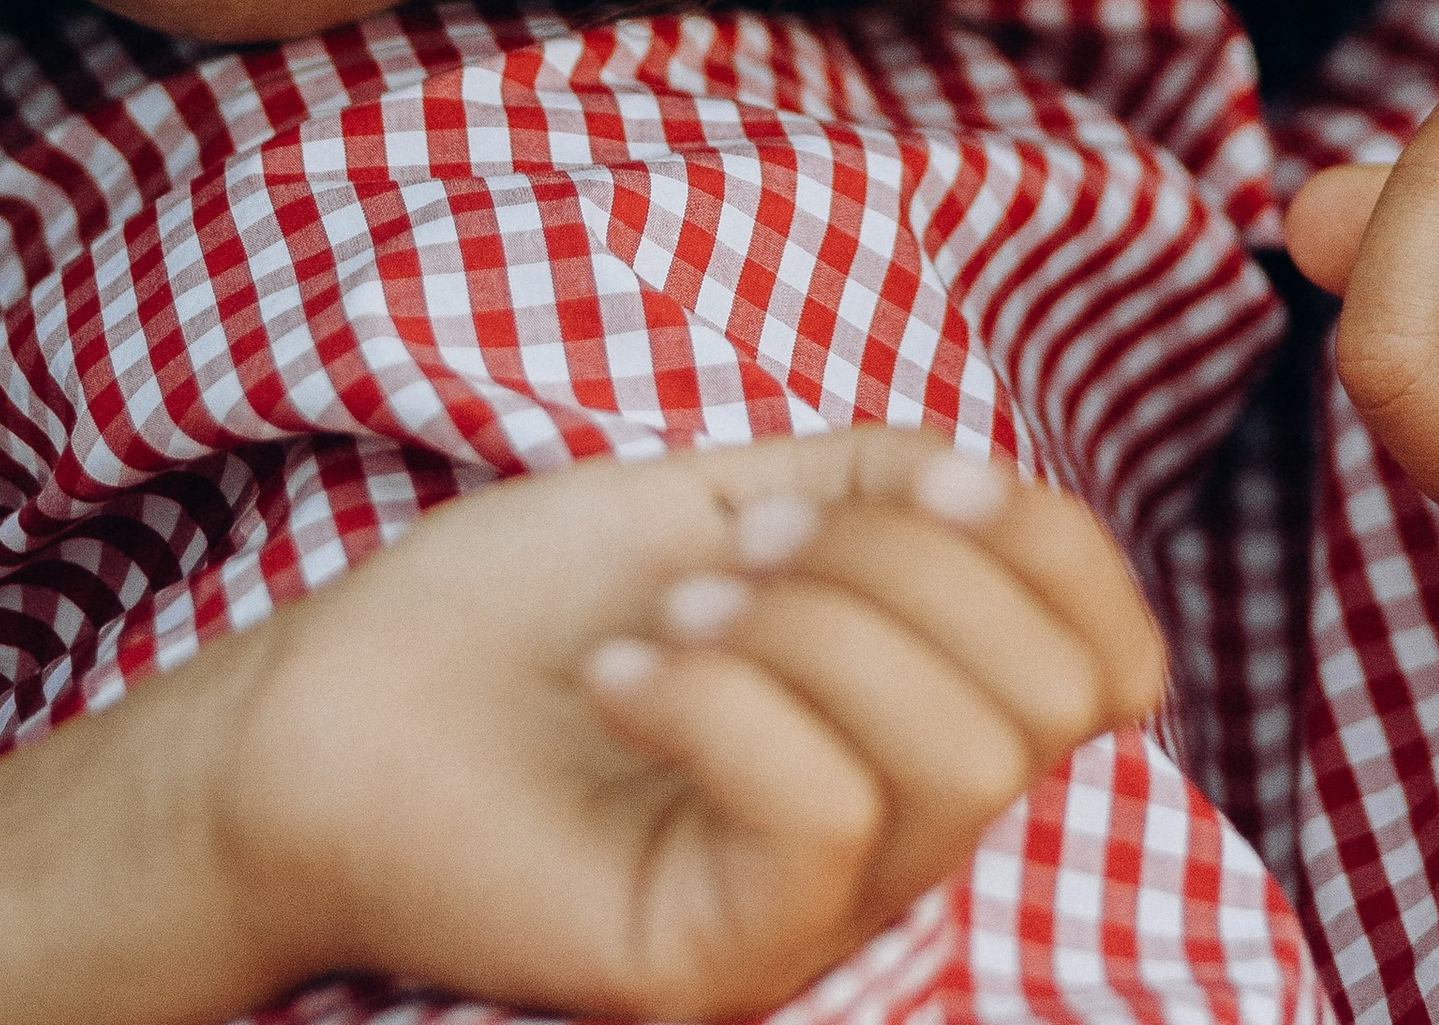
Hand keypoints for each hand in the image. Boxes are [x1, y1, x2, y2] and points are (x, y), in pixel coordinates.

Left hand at [218, 428, 1165, 1020]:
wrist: (330, 712)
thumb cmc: (519, 612)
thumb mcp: (727, 501)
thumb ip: (874, 487)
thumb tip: (994, 488)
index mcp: (911, 728)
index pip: (1108, 664)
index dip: (1056, 544)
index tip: (926, 477)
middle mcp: (892, 843)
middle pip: (1041, 699)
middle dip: (902, 566)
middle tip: (745, 547)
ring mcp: (812, 919)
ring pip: (957, 759)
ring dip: (814, 626)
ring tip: (680, 610)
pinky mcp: (719, 961)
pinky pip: (818, 820)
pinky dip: (722, 696)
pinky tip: (624, 674)